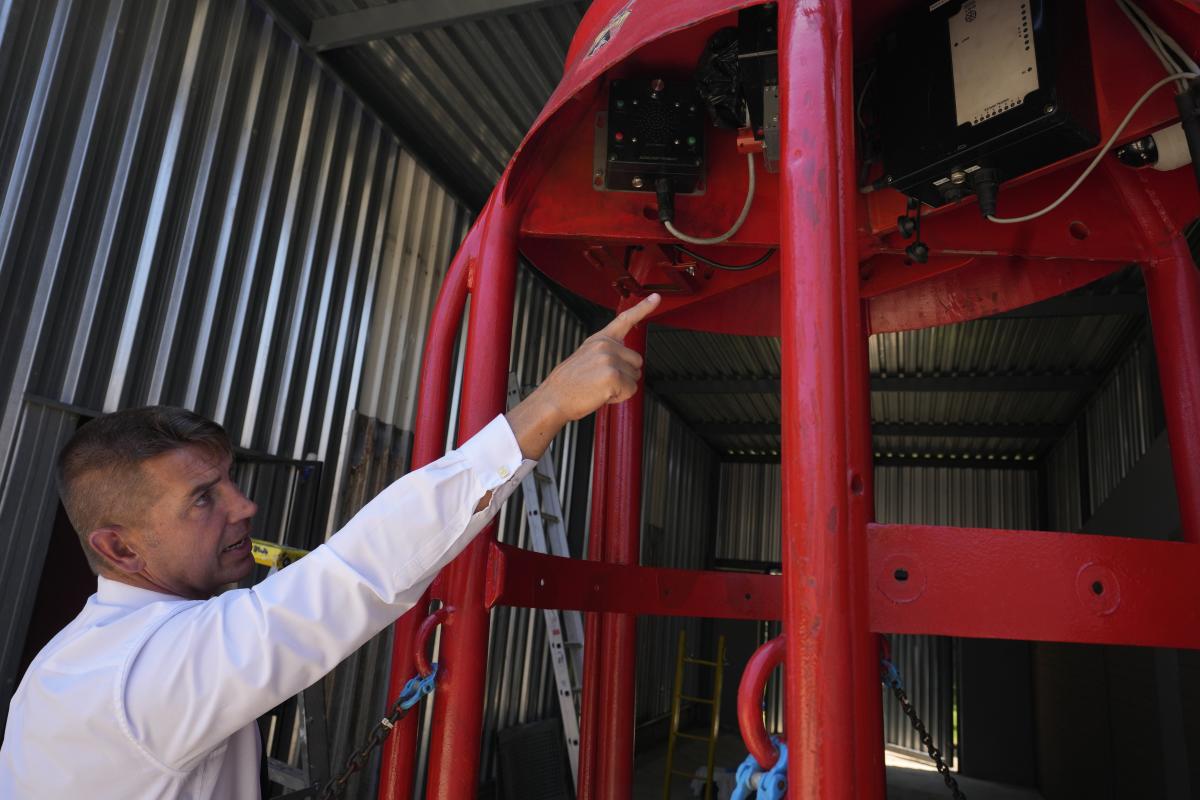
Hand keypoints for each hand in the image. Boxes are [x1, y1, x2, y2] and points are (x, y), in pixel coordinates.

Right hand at [506, 293, 660, 458]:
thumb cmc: (570, 383)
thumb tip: (627, 361)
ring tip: (599, 387)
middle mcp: (606, 345)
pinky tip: (602, 395)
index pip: (625, 320)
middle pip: (637, 361)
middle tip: (602, 381)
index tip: (655, 298)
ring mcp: (609, 359)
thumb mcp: (586, 357)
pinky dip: (619, 398)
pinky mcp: (613, 376)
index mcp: (600, 339)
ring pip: (635, 378)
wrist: (554, 398)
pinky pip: (630, 391)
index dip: (643, 308)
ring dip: (622, 388)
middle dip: (626, 375)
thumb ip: (607, 352)